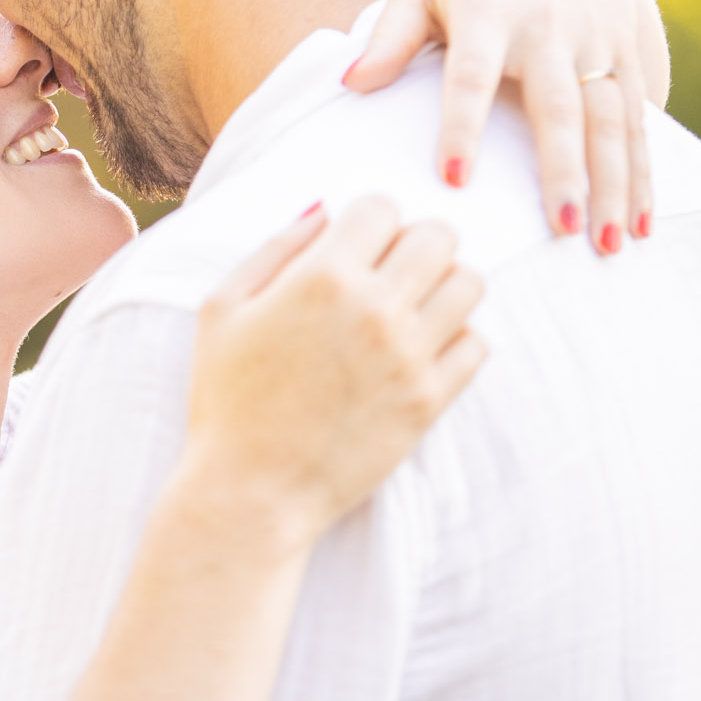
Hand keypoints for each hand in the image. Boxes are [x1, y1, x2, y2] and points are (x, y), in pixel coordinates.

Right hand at [181, 199, 484, 553]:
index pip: (382, 207)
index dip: (368, 220)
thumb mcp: (222, 308)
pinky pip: (478, 344)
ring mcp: (409, 356)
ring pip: (470, 283)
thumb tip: (325, 210)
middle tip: (390, 271)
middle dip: (414, 242)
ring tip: (413, 306)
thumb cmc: (226, 399)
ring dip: (444, 284)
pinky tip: (422, 350)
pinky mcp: (429, 401)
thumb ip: (275, 248)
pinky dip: (457, 338)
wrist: (251, 493)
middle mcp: (375, 309)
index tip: (355, 246)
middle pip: (438, 236)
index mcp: (322, 277)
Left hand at [343, 0, 669, 254]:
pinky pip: (639, 119)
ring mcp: (596, 40)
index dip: (464, 124)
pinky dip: (645, 172)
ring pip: (611, 118)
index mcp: (489, 10)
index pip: (472, 73)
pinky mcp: (628, 52)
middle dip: (565, 169)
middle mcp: (550, 27)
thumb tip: (351, 84)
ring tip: (608, 243)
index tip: (454, 177)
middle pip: (559, 105)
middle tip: (563, 229)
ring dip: (616, 183)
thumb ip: (388, 37)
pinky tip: (641, 221)